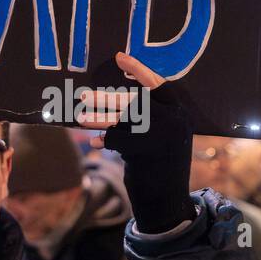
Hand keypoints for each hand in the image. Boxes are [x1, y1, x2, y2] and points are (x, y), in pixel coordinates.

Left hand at [87, 52, 195, 234]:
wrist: (168, 202)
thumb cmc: (162, 166)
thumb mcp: (165, 138)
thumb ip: (152, 117)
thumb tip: (121, 94)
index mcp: (180, 115)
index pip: (159, 85)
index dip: (139, 70)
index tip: (119, 57)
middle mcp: (173, 123)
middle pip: (134, 101)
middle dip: (106, 98)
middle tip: (83, 95)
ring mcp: (160, 139)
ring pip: (122, 121)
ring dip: (98, 118)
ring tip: (81, 117)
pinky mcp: (145, 155)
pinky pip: (117, 141)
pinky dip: (105, 140)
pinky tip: (95, 142)